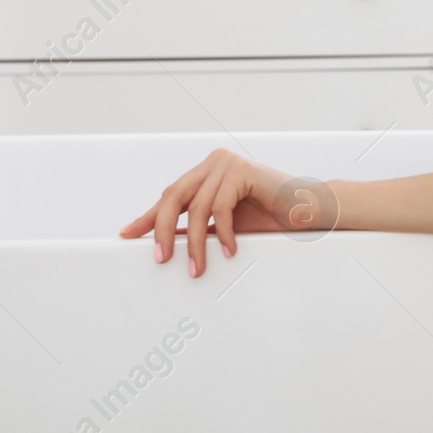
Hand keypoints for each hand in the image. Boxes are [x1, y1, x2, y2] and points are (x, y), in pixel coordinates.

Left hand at [118, 148, 308, 275]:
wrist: (306, 212)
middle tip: (160, 259)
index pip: (169, 196)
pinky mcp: (242, 170)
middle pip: (174, 197)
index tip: (126, 236)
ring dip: (194, 242)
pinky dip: (222, 233)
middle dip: (161, 230)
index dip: (147, 217)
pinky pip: (220, 206)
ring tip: (197, 269)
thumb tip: (163, 242)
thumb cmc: (268, 219)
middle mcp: (213, 163)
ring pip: (196, 206)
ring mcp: (227, 164)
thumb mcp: (224, 226)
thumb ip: (197, 226)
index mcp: (206, 173)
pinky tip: (230, 251)